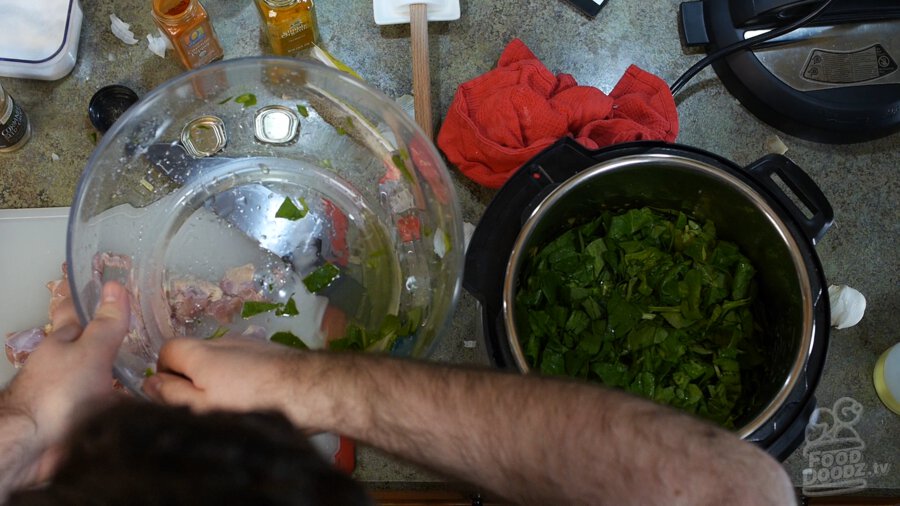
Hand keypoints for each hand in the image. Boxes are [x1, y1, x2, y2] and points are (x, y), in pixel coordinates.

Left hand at [0, 281, 129, 488]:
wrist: (35, 446)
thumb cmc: (59, 391)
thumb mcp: (90, 351)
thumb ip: (107, 324)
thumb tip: (115, 285)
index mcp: (62, 342)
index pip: (74, 312)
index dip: (87, 299)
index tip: (104, 288)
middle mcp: (63, 365)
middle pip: (88, 346)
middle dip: (109, 340)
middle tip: (140, 332)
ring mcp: (71, 393)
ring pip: (100, 377)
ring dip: (121, 376)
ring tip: (151, 371)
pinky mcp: (80, 420)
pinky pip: (107, 406)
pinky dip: (123, 404)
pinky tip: (143, 405)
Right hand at [144, 337, 330, 427]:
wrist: (311, 389)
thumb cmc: (251, 402)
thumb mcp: (202, 406)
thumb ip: (172, 394)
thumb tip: (149, 382)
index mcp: (201, 352)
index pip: (166, 351)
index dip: (165, 375)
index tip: (177, 397)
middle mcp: (224, 340)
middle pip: (195, 356)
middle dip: (195, 380)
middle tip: (208, 408)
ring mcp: (250, 344)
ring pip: (222, 361)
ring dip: (222, 380)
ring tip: (238, 407)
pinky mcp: (272, 353)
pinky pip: (246, 365)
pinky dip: (245, 379)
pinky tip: (259, 400)